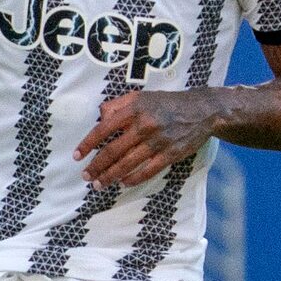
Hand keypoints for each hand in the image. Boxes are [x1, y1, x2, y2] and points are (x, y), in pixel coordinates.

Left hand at [76, 90, 218, 187]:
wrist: (203, 110)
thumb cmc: (166, 103)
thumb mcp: (140, 96)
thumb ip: (116, 105)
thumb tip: (98, 117)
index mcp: (133, 109)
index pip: (103, 129)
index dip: (88, 144)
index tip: (77, 156)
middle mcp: (144, 125)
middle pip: (113, 151)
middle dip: (96, 166)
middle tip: (85, 176)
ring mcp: (158, 141)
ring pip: (128, 163)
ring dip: (110, 176)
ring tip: (98, 184)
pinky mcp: (171, 154)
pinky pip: (148, 170)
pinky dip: (133, 179)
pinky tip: (122, 183)